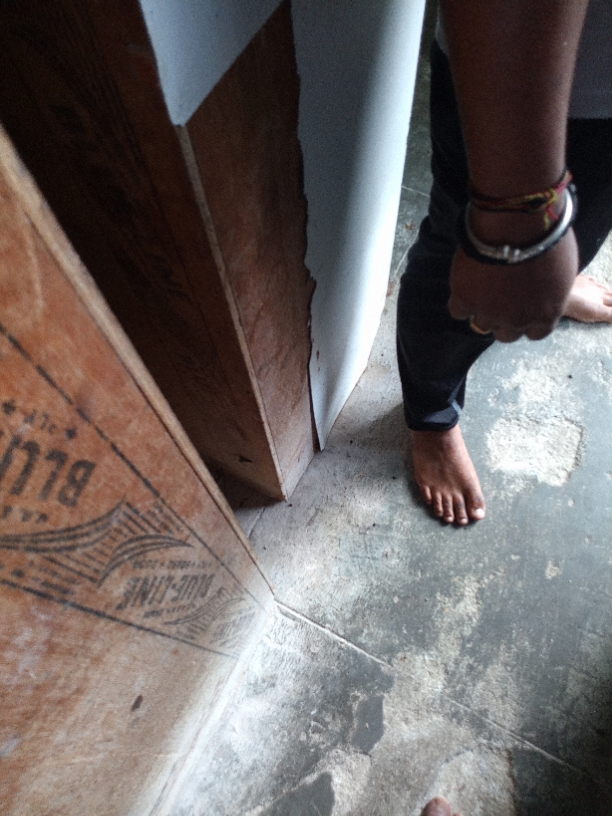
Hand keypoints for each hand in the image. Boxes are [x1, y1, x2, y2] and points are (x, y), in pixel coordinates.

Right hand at [448, 228, 578, 341]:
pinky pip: (458, 311)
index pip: (536, 333)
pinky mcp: (465, 300)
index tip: (524, 307)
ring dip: (482, 311)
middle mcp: (518, 320)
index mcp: (546, 314)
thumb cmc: (546, 238)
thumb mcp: (561, 271)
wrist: (517, 223)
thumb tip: (542, 292)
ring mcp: (490, 312)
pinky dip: (461, 301)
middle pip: (507, 335)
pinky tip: (465, 286)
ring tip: (481, 290)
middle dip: (504, 319)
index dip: (528, 320)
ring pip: (482, 325)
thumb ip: (550, 291)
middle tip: (501, 299)